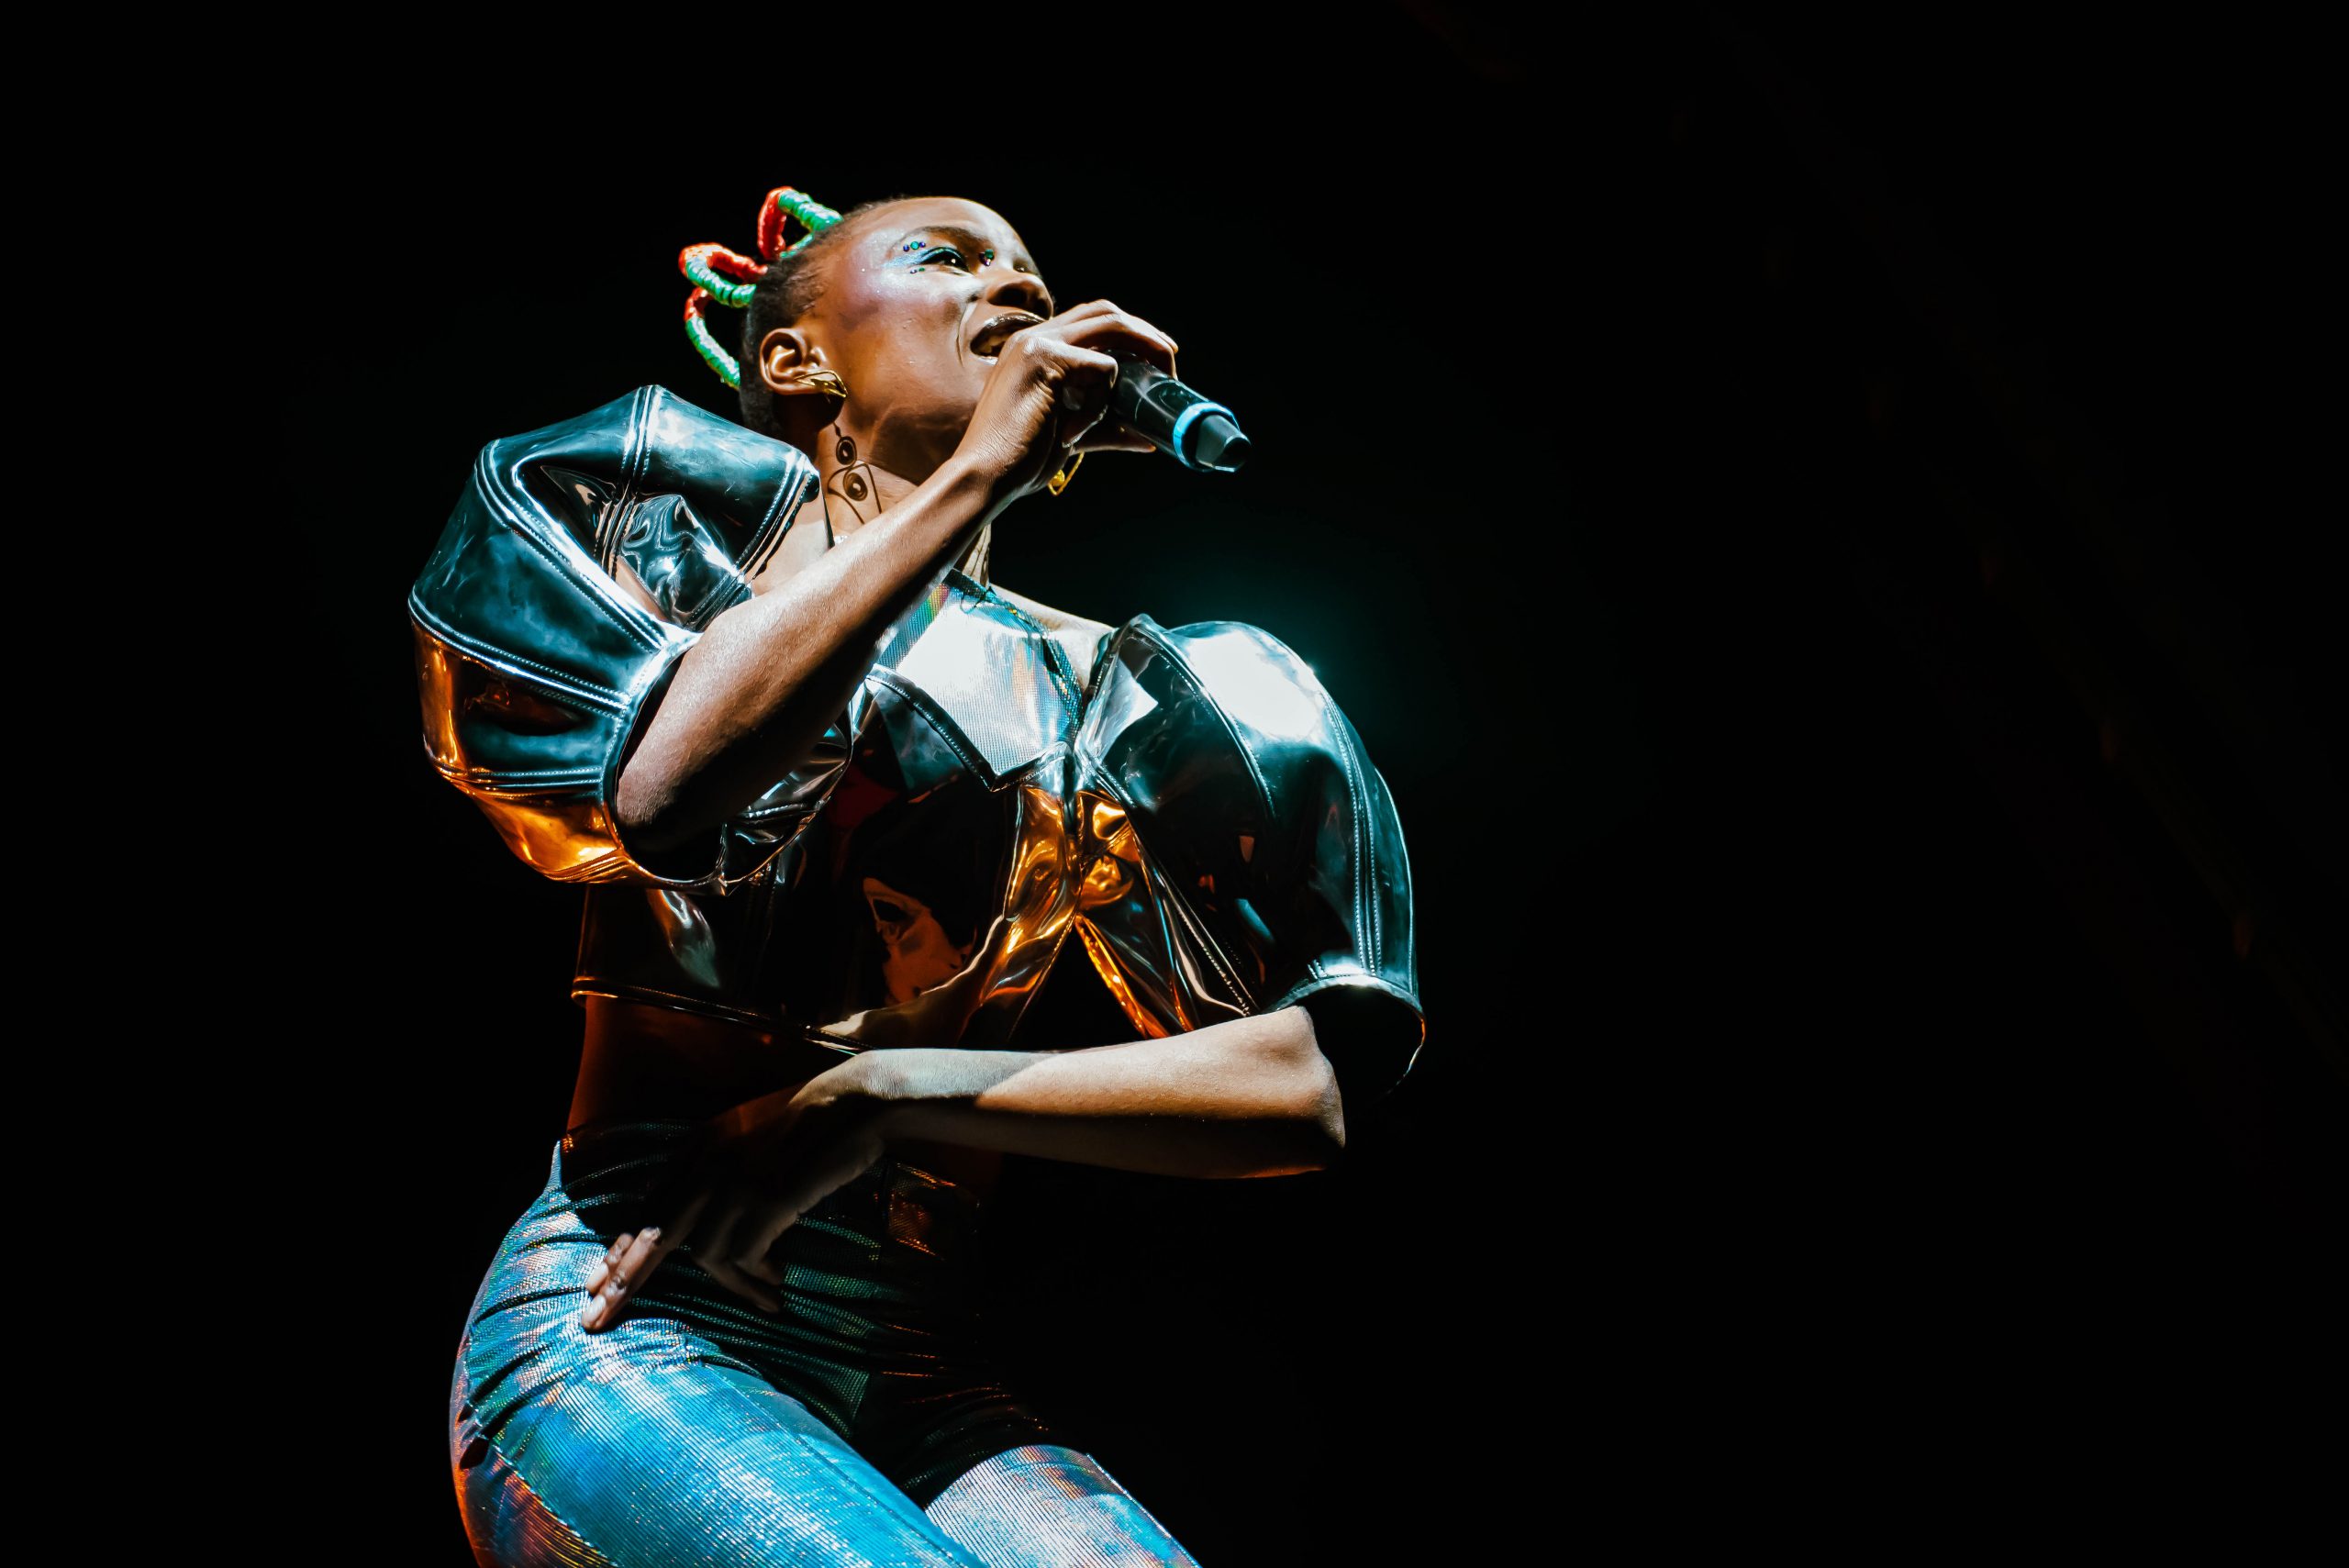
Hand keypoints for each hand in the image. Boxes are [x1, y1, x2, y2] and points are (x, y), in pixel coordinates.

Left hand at [579, 1061, 891, 1330]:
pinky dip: (757, 1279)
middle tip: (595, 1320)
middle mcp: (706, 1164)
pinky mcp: (764, 1199)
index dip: (620, 1248)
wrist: (855, 1103)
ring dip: (734, 1289)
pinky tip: (777, 1285)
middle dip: (622, 1282)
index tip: (597, 1281)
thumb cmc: (813, 1122)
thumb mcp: (750, 1137)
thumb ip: (719, 1167)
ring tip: (765, 1302)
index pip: (648, 1206)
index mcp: (698, 1147)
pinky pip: (744, 1257)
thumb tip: (706, 1218)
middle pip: (652, 1234)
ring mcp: (733, 1181)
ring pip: (705, 1256)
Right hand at [953, 300, 1179, 505]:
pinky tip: (1074, 431)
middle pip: (1106, 311)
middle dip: (1146, 334)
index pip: (1091, 320)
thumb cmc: (1020, 460)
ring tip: (1148, 394)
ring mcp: (1038, 344)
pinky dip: (1102, 404)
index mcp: (1036, 348)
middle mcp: (1035, 337)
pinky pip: (1104, 369)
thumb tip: (1147, 436)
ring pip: (1111, 328)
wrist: (986, 476)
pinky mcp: (1046, 361)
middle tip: (1170, 364)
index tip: (1159, 358)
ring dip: (1142, 356)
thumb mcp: (1071, 435)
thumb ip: (1107, 427)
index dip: (1131, 332)